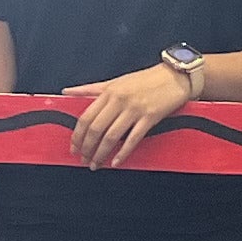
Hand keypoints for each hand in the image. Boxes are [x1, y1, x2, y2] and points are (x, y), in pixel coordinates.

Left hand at [68, 62, 194, 170]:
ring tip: (95, 164)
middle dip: (87, 148)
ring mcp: (134, 109)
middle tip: (83, 159)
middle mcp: (119, 100)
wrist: (175, 76)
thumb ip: (90, 89)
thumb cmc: (145, 79)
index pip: (86, 117)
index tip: (73, 147)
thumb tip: (66, 91)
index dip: (77, 135)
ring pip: (111, 136)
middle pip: (96, 129)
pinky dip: (122, 153)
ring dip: (101, 154)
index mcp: (108, 92)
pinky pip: (133, 139)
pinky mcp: (150, 118)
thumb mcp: (115, 81)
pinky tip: (115, 162)